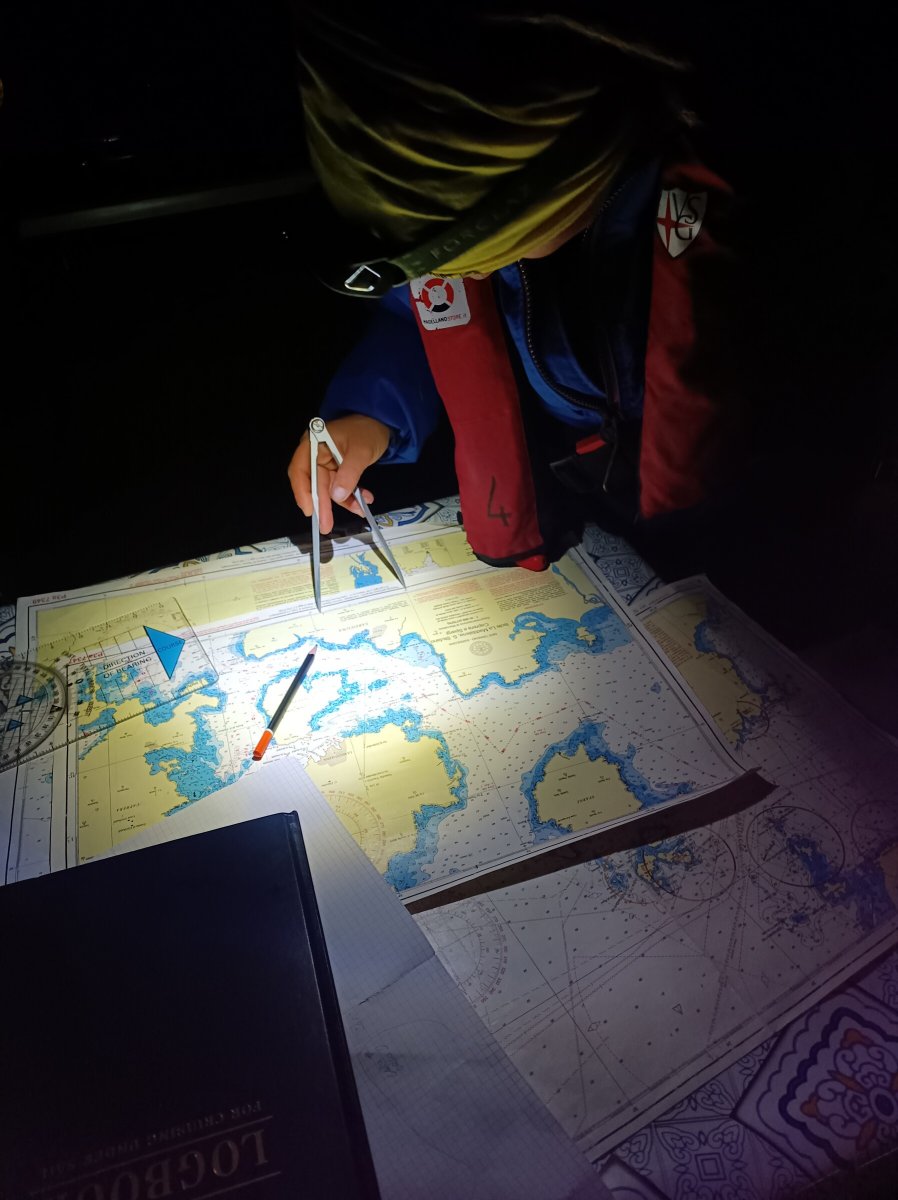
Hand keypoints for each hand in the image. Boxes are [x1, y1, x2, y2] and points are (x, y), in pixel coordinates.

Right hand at [288, 414, 391, 534]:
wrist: (382, 423)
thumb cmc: (367, 431)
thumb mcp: (361, 451)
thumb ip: (349, 473)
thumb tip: (337, 496)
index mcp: (314, 444)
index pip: (301, 470)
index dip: (303, 491)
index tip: (310, 510)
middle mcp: (315, 454)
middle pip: (314, 483)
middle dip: (323, 504)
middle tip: (326, 525)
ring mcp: (326, 463)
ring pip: (328, 489)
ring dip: (343, 501)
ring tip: (359, 510)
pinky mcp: (337, 470)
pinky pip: (340, 487)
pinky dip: (351, 496)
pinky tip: (363, 502)